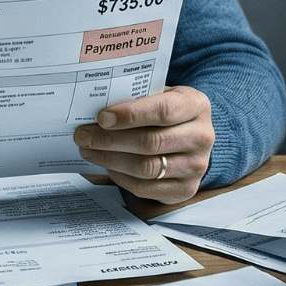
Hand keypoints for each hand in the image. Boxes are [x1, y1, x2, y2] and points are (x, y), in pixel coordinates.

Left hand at [73, 85, 214, 203]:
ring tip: (89, 150)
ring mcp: (196, 166)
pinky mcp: (185, 189)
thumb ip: (138, 99)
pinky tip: (108, 166)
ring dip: (110, 159)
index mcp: (197, 106)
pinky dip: (120, 177)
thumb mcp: (163, 96)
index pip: (163, 110)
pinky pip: (145, 187)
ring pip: (146, 167)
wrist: (194, 139)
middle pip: (151, 142)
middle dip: (110, 139)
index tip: (102, 117)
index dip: (130, 114)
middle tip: (83, 135)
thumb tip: (96, 110)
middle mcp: (202, 137)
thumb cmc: (170, 113)